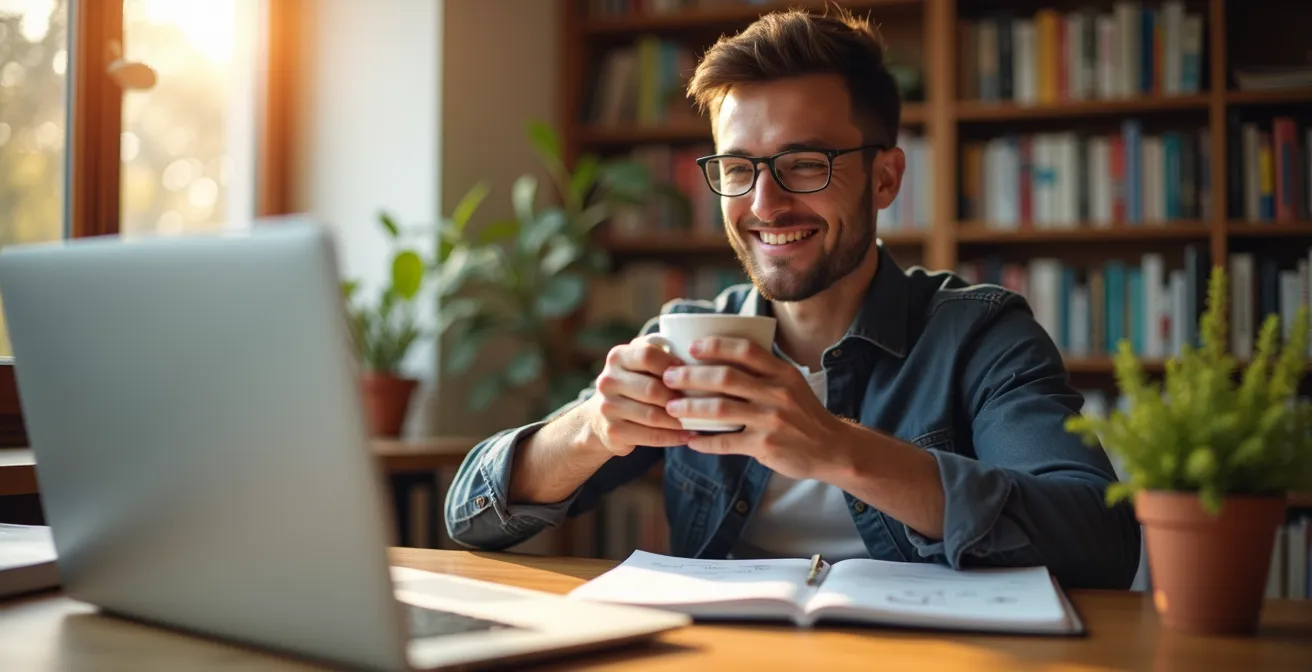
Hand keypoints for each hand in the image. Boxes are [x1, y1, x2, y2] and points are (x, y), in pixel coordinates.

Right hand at [586, 334, 694, 456]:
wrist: (601, 418)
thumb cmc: (634, 384)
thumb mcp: (639, 363)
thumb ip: (659, 352)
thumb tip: (696, 355)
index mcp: (617, 357)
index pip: (647, 356)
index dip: (672, 365)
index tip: (691, 373)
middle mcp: (608, 381)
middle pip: (652, 389)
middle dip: (679, 397)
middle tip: (701, 402)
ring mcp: (607, 408)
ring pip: (653, 415)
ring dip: (680, 420)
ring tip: (700, 420)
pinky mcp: (613, 432)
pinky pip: (650, 436)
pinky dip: (673, 437)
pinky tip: (688, 436)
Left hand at [661, 336, 853, 480]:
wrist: (832, 448)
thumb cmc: (804, 413)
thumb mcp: (791, 384)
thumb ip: (763, 371)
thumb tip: (720, 358)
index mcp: (782, 373)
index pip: (746, 350)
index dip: (716, 346)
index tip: (691, 347)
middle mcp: (777, 393)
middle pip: (725, 378)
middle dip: (691, 376)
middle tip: (669, 376)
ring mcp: (771, 420)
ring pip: (720, 409)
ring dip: (690, 407)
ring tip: (671, 407)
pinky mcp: (766, 446)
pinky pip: (727, 443)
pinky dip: (705, 442)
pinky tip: (690, 440)